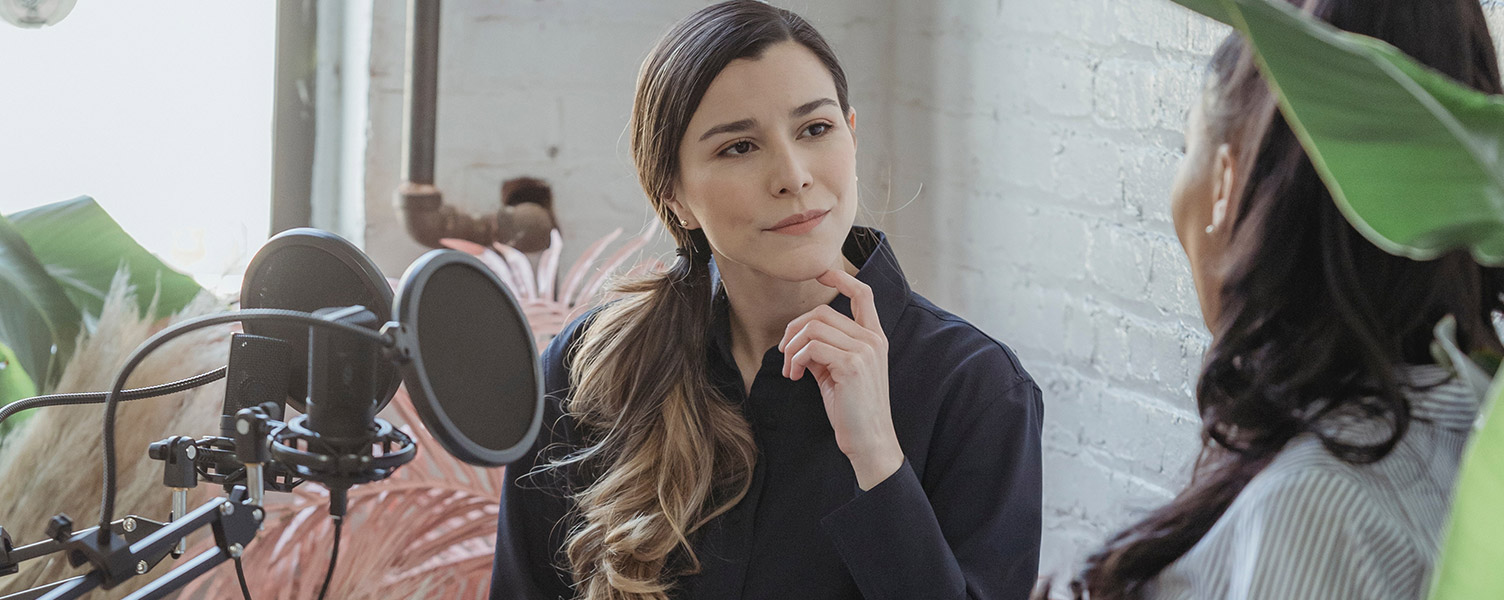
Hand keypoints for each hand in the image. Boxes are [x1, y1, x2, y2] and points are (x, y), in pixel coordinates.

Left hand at [779, 269, 903, 489]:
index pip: (863, 294)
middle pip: (823, 312)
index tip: (821, 273)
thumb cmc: (851, 410)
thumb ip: (825, 350)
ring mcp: (864, 351)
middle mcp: (873, 340)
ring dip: (791, 348)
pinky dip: (796, 359)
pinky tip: (795, 377)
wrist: (869, 441)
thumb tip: (798, 339)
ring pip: (814, 328)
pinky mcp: (852, 365)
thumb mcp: (838, 372)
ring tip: (790, 370)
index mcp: (874, 338)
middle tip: (784, 353)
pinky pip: (812, 347)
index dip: (841, 279)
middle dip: (795, 329)